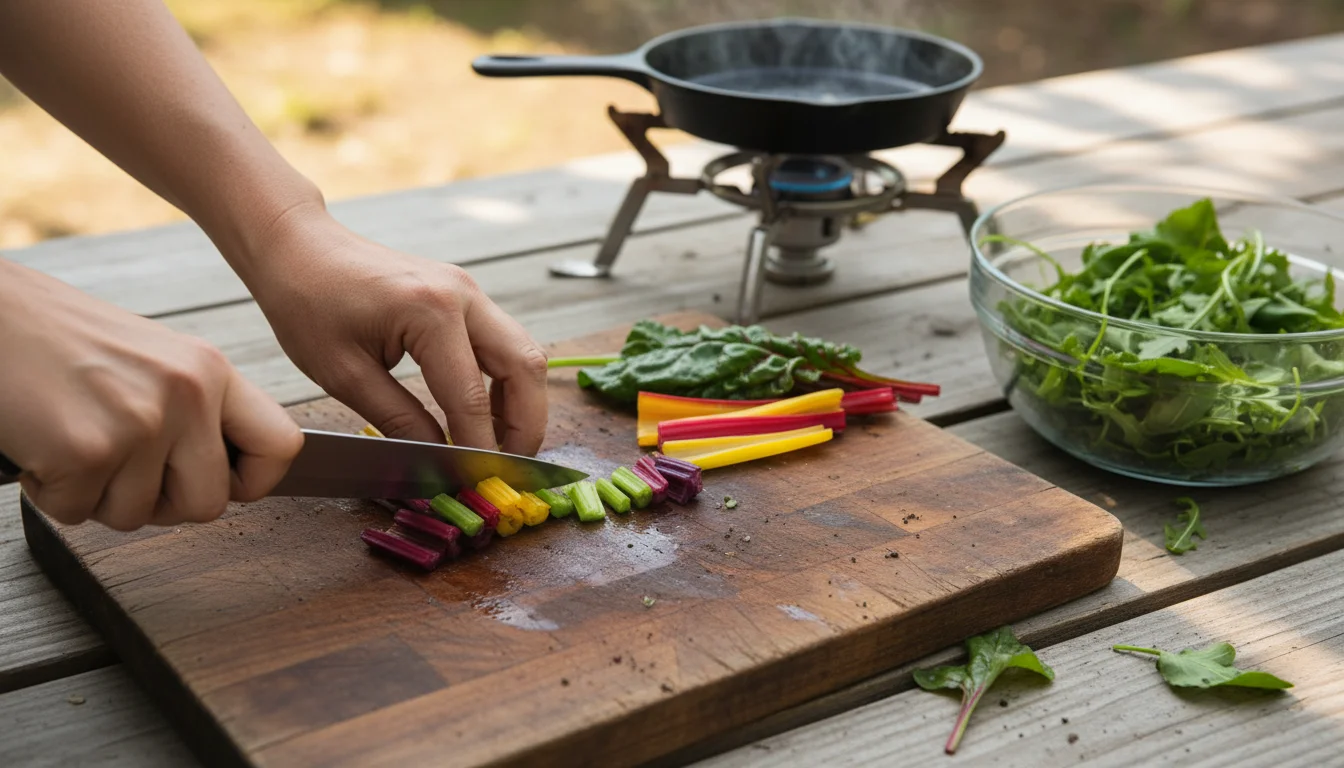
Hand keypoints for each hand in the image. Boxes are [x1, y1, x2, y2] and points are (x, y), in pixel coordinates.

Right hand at [0, 261, 302, 529]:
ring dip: (95, 496)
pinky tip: (41, 444)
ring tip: (71, 440)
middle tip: (118, 470)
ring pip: (136, 516)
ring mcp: (140, 423)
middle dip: (158, 504)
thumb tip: (225, 476)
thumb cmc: (56, 339)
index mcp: (209, 369)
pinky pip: (78, 512)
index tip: (222, 483)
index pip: (282, 446)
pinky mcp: (87, 450)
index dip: (253, 481)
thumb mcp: (152, 360)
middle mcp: (187, 393)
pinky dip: (51, 493)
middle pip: (208, 504)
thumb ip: (195, 412)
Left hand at [242, 208, 548, 454]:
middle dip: (525, 425)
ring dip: (521, 403)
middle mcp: (463, 296)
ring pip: (524, 353)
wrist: (299, 247)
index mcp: (430, 313)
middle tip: (508, 469)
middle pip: (525, 367)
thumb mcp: (344, 375)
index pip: (471, 398)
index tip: (478, 485)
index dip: (479, 448)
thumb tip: (436, 461)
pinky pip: (505, 342)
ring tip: (498, 446)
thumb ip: (399, 421)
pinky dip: (506, 381)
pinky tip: (485, 412)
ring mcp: (469, 291)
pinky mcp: (465, 295)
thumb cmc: (307, 304)